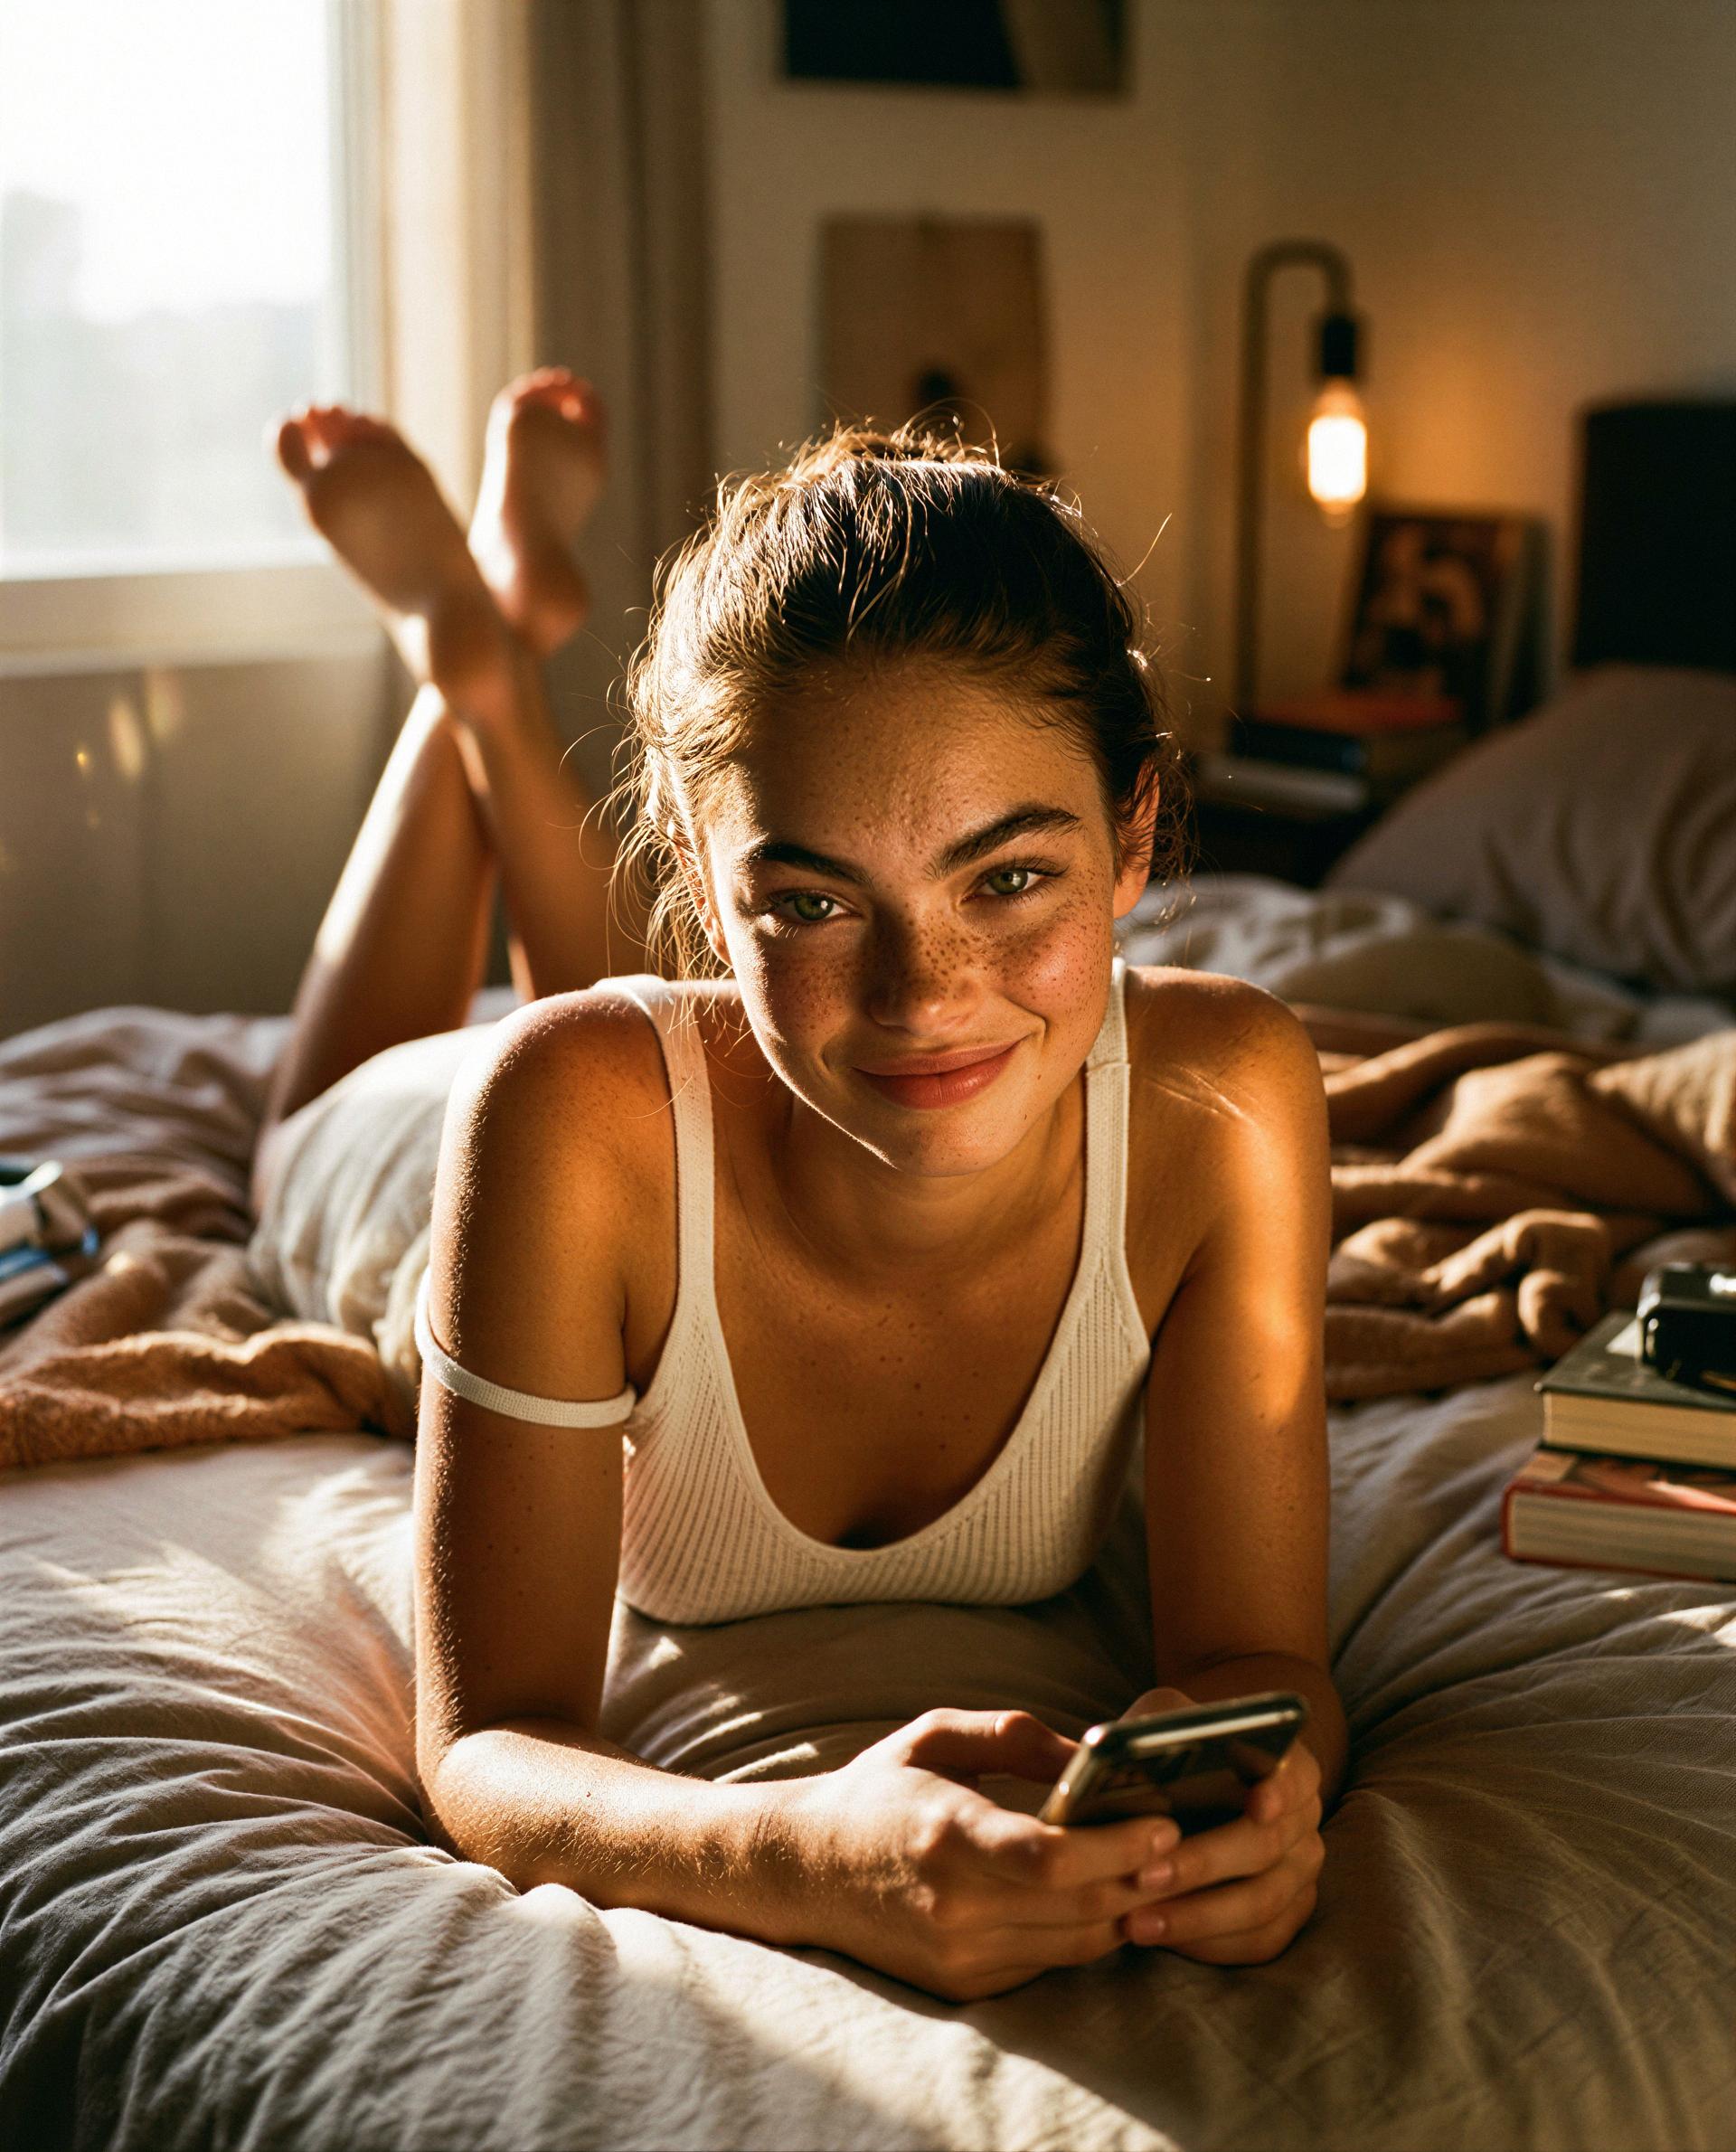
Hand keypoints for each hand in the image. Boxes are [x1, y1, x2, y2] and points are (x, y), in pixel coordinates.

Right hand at [775, 1708, 1182, 2001]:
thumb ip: (1016, 1737)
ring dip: (1125, 1909)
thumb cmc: (876, 1790)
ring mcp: (959, 1954)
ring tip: (1155, 1868)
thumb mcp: (934, 1734)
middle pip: (1078, 1906)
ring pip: (1075, 1943)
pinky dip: (1084, 1931)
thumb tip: (1094, 1755)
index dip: (1117, 1845)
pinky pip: (1049, 1963)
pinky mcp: (963, 1984)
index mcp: (946, 1832)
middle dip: (1141, 1876)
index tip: (1163, 1822)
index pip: (1051, 1858)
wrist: (801, 1869)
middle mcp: (954, 1905)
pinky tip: (1103, 1896)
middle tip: (1180, 1843)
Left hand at [1117, 1685, 1324, 1964]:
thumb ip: (1154, 1730)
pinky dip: (1206, 1943)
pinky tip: (1160, 1937)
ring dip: (1195, 1916)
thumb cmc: (1172, 1754)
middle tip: (1144, 1876)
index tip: (1257, 1803)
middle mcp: (1302, 1822)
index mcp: (1287, 1765)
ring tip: (1135, 1921)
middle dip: (1203, 1864)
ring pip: (1259, 1904)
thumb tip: (1121, 1754)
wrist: (1186, 1793)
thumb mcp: (1162, 1724)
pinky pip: (1256, 1941)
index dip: (1280, 1790)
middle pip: (1265, 1847)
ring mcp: (1299, 1873)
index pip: (1297, 1774)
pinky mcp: (1285, 1917)